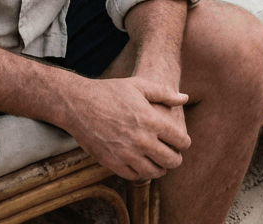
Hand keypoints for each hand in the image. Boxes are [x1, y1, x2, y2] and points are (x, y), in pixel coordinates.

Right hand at [64, 76, 189, 181]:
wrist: (78, 104)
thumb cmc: (109, 92)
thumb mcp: (137, 86)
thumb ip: (163, 93)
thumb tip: (184, 98)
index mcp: (150, 120)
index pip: (181, 141)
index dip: (184, 142)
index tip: (180, 141)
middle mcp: (141, 140)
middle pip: (172, 161)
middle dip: (176, 158)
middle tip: (172, 154)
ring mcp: (127, 154)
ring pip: (155, 172)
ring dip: (160, 168)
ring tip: (158, 160)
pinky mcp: (113, 163)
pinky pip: (135, 176)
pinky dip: (141, 172)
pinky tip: (140, 162)